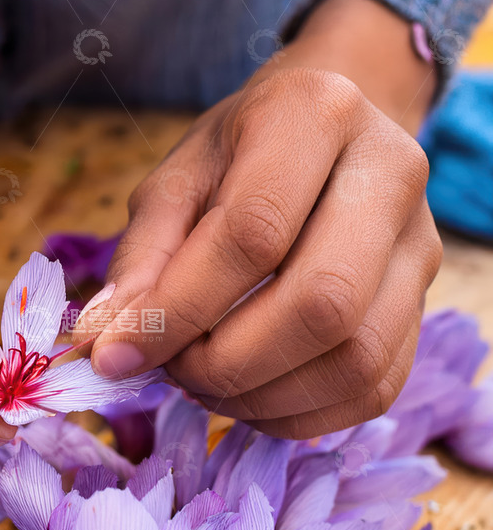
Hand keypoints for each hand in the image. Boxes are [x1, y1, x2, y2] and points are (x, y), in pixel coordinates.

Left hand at [79, 0, 442, 437]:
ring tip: (206, 383)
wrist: (326, 138)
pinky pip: (373, 387)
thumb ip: (143, 258)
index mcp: (316, 116)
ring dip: (263, 395)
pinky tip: (250, 397)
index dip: (179, 309)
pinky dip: (300, 413)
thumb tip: (107, 343)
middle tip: (175, 371)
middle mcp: (391, 174)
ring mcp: (421, 245)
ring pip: (356, 357)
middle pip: (323, 303)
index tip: (118, 354)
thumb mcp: (177, 181)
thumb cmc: (240, 155)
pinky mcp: (423, 304)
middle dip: (229, 361)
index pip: (252, 233)